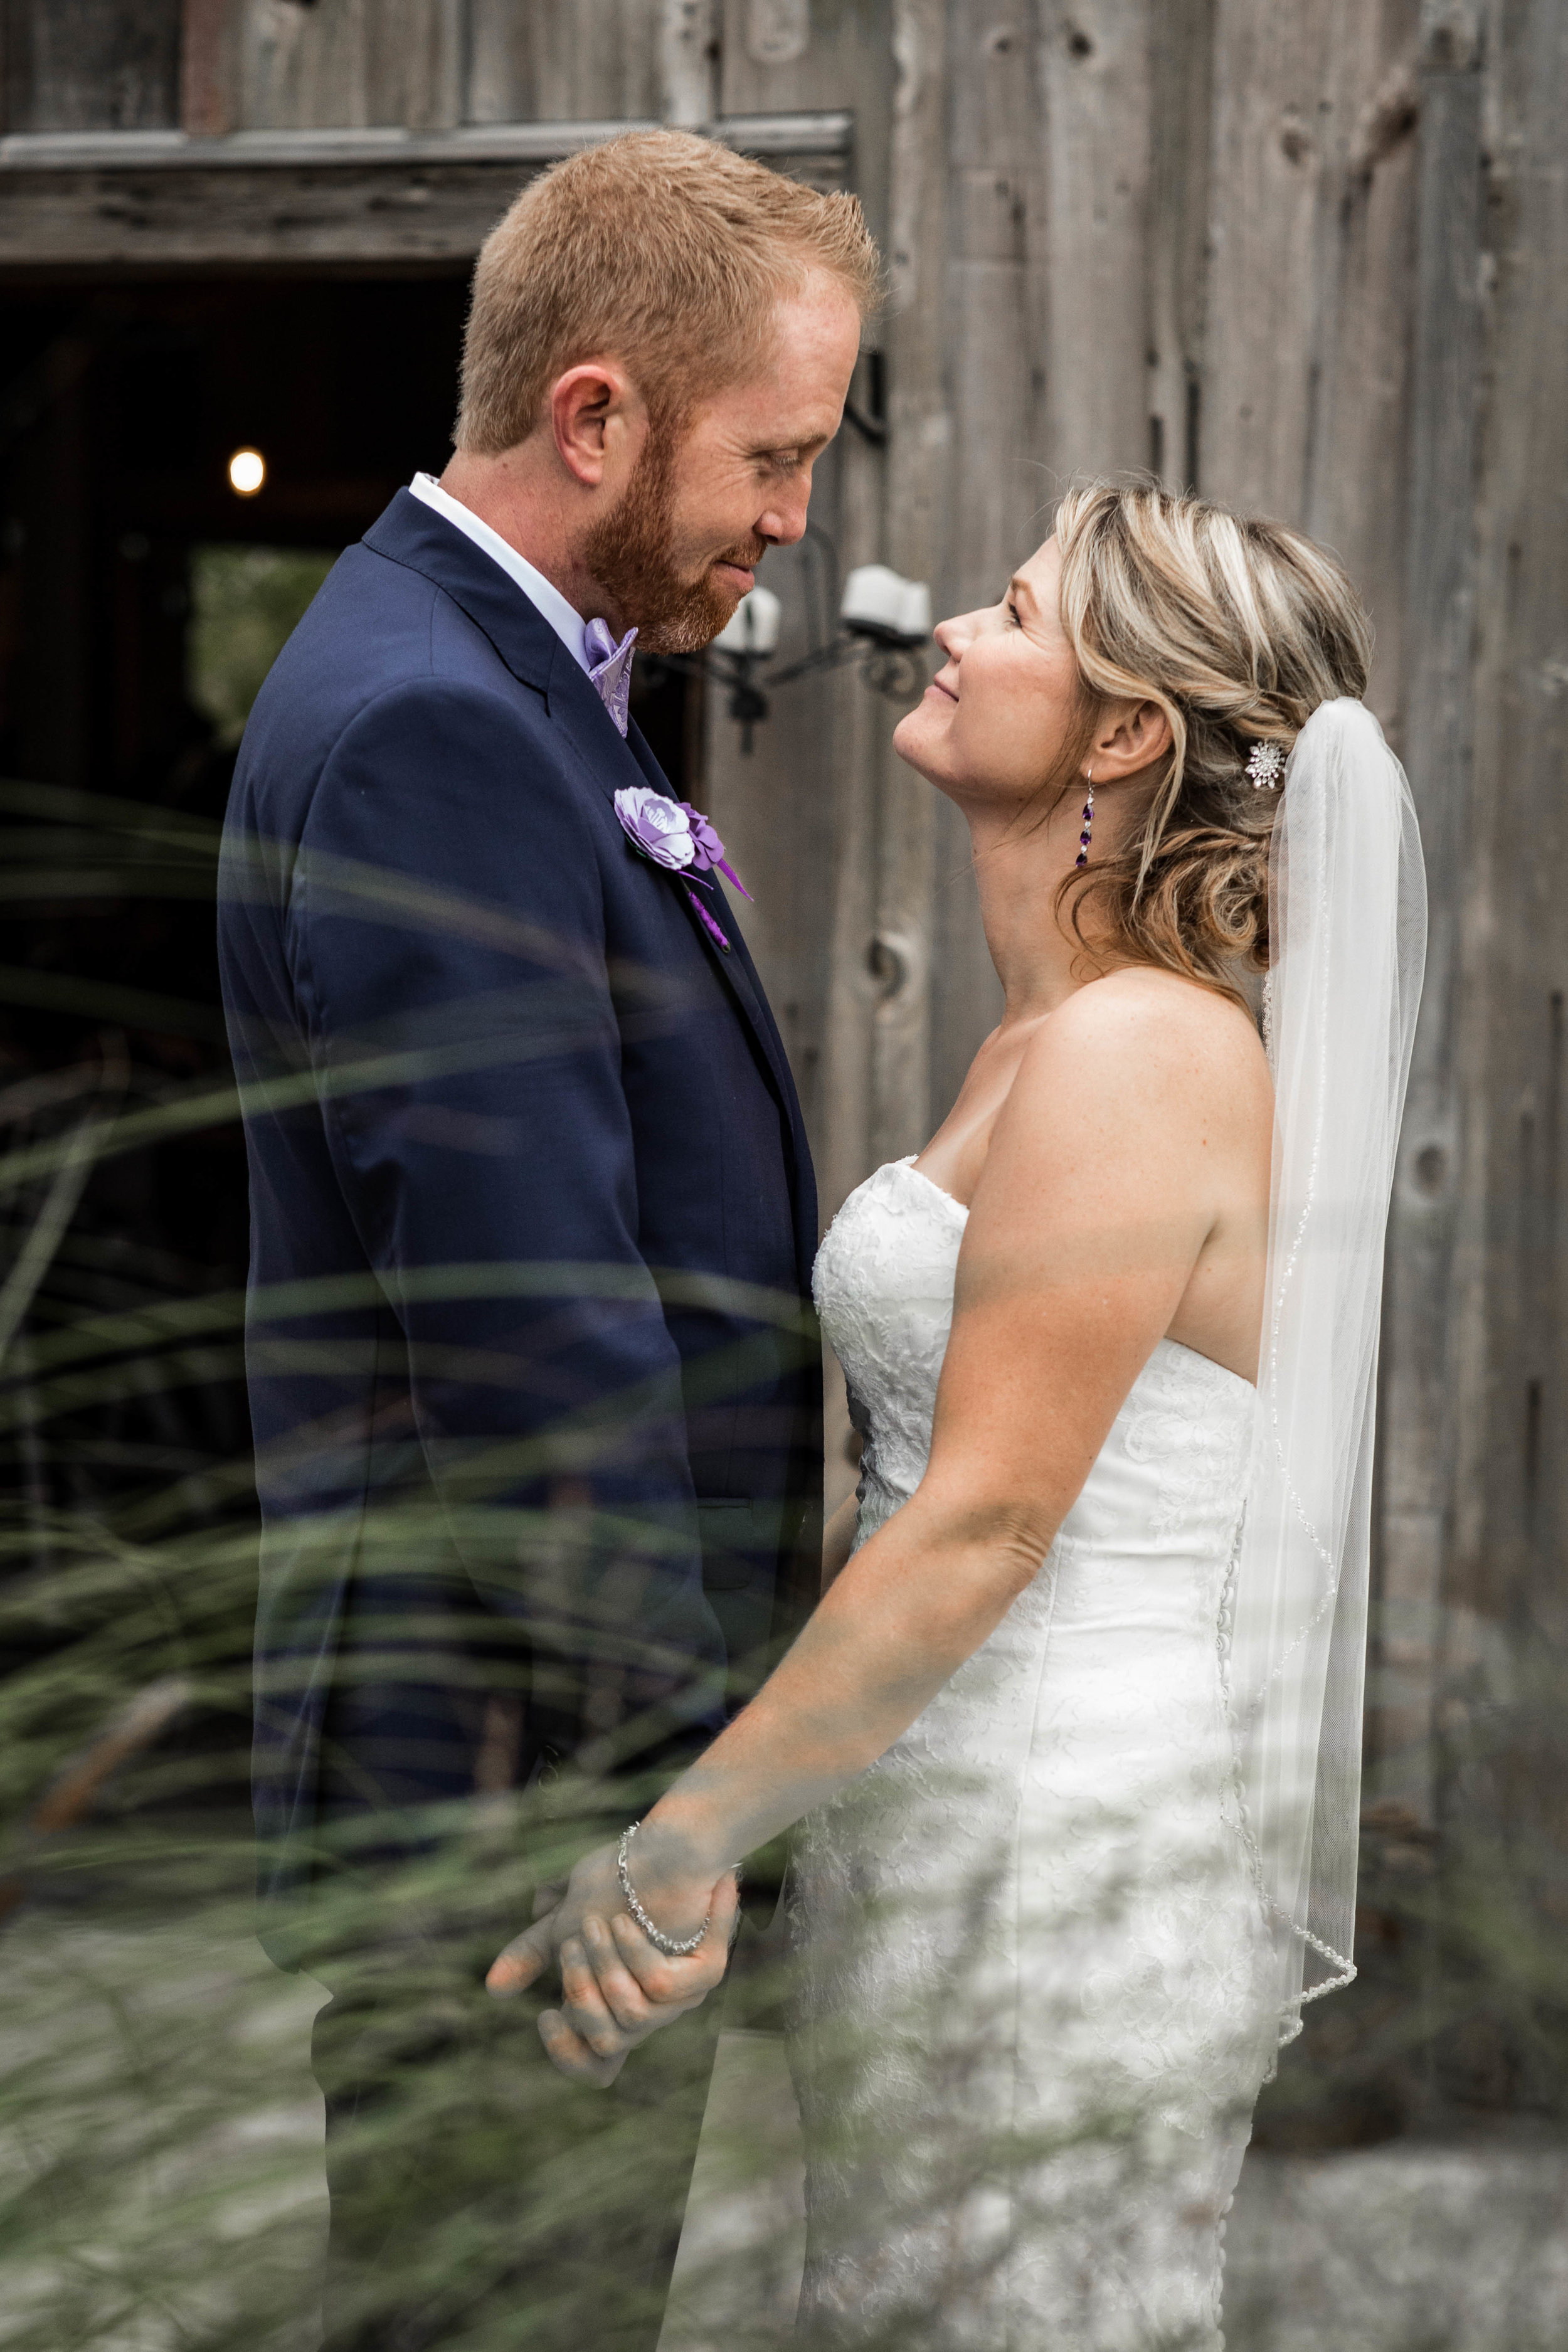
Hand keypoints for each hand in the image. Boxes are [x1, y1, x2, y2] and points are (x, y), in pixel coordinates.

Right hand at [486, 1839, 736, 2086]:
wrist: (667, 1843)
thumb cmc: (619, 1881)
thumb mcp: (565, 1921)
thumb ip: (535, 1954)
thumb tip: (494, 1987)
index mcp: (622, 2007)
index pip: (599, 2068)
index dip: (569, 2056)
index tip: (544, 2014)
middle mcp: (655, 2011)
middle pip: (607, 2042)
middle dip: (580, 1990)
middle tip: (575, 1942)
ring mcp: (685, 1996)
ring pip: (632, 2015)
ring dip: (606, 1963)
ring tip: (601, 1922)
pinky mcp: (707, 1972)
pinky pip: (662, 1986)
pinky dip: (636, 1952)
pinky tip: (626, 1921)